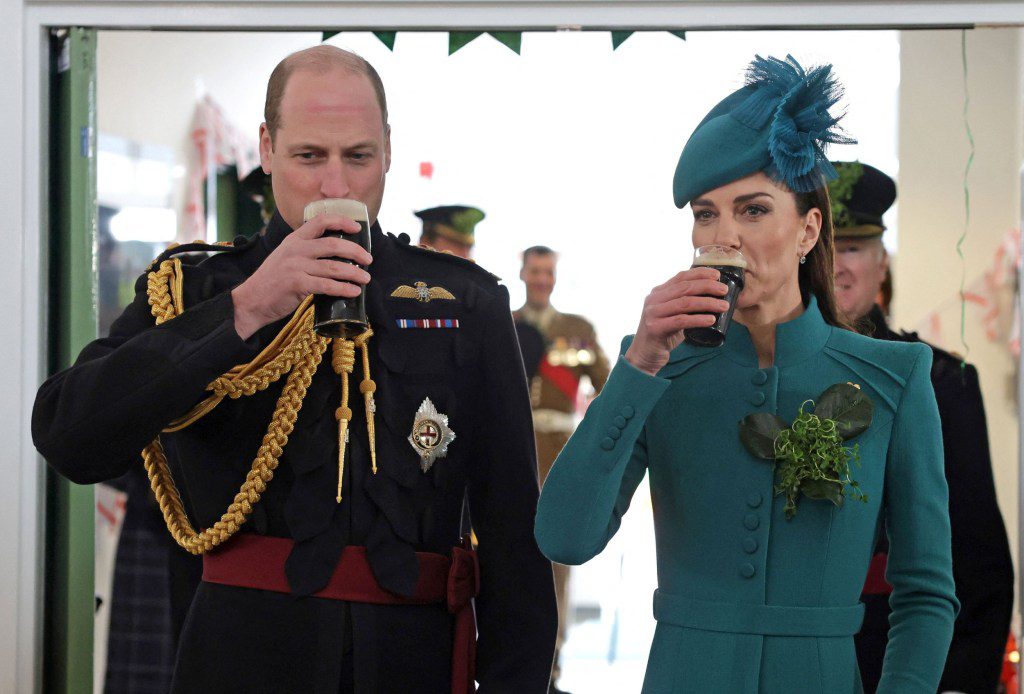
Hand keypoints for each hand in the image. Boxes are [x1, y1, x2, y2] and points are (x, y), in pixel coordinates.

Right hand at [231, 214, 372, 339]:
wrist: (251, 301)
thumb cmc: (273, 281)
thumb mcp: (286, 257)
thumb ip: (305, 252)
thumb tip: (335, 256)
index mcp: (294, 240)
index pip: (320, 220)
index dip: (341, 221)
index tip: (357, 228)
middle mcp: (295, 249)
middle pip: (333, 244)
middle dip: (356, 251)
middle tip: (368, 259)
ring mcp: (295, 266)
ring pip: (334, 267)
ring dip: (354, 273)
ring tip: (366, 278)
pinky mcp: (296, 284)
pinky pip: (327, 286)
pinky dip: (343, 289)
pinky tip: (353, 292)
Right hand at [624, 268, 729, 375]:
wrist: (644, 355)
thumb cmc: (663, 334)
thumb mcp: (673, 314)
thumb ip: (685, 304)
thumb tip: (713, 297)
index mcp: (658, 292)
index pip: (681, 276)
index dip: (700, 273)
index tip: (717, 275)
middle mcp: (654, 299)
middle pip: (685, 288)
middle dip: (708, 287)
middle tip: (724, 290)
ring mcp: (652, 313)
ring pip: (685, 303)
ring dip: (707, 303)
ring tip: (723, 306)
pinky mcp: (654, 328)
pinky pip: (680, 321)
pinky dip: (698, 319)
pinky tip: (711, 320)